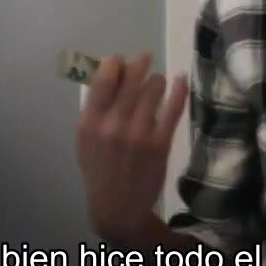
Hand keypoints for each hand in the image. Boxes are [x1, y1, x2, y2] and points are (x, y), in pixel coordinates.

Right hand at [76, 53, 187, 247]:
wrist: (117, 207)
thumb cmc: (100, 169)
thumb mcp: (85, 140)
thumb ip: (95, 109)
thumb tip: (108, 73)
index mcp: (89, 123)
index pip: (102, 80)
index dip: (114, 63)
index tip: (120, 60)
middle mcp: (113, 125)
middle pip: (131, 78)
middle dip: (139, 63)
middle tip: (144, 58)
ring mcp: (138, 134)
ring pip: (153, 88)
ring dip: (157, 80)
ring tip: (157, 82)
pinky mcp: (160, 143)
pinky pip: (173, 108)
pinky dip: (178, 90)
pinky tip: (180, 80)